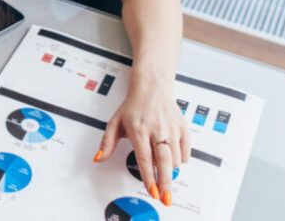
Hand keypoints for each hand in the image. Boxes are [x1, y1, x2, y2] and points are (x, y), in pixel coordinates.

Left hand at [94, 79, 190, 206]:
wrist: (152, 87)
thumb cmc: (133, 107)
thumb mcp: (115, 122)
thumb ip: (107, 142)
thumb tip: (98, 158)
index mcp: (139, 129)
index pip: (145, 158)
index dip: (149, 177)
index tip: (152, 191)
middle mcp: (157, 129)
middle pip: (164, 161)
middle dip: (165, 182)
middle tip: (165, 197)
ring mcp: (172, 128)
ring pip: (175, 158)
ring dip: (169, 170)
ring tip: (162, 167)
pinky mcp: (183, 127)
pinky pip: (185, 151)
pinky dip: (180, 159)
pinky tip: (172, 157)